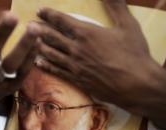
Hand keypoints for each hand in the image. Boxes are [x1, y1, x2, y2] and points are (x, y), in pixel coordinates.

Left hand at [35, 0, 154, 108]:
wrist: (137, 85)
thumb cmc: (135, 55)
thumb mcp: (128, 25)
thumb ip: (116, 5)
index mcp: (87, 33)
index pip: (62, 21)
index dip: (50, 14)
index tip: (40, 10)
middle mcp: (77, 49)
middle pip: (52, 37)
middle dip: (39, 29)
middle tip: (28, 24)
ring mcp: (75, 66)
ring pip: (51, 54)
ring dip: (39, 46)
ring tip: (28, 40)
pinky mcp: (78, 80)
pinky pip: (57, 71)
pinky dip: (46, 66)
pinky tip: (38, 62)